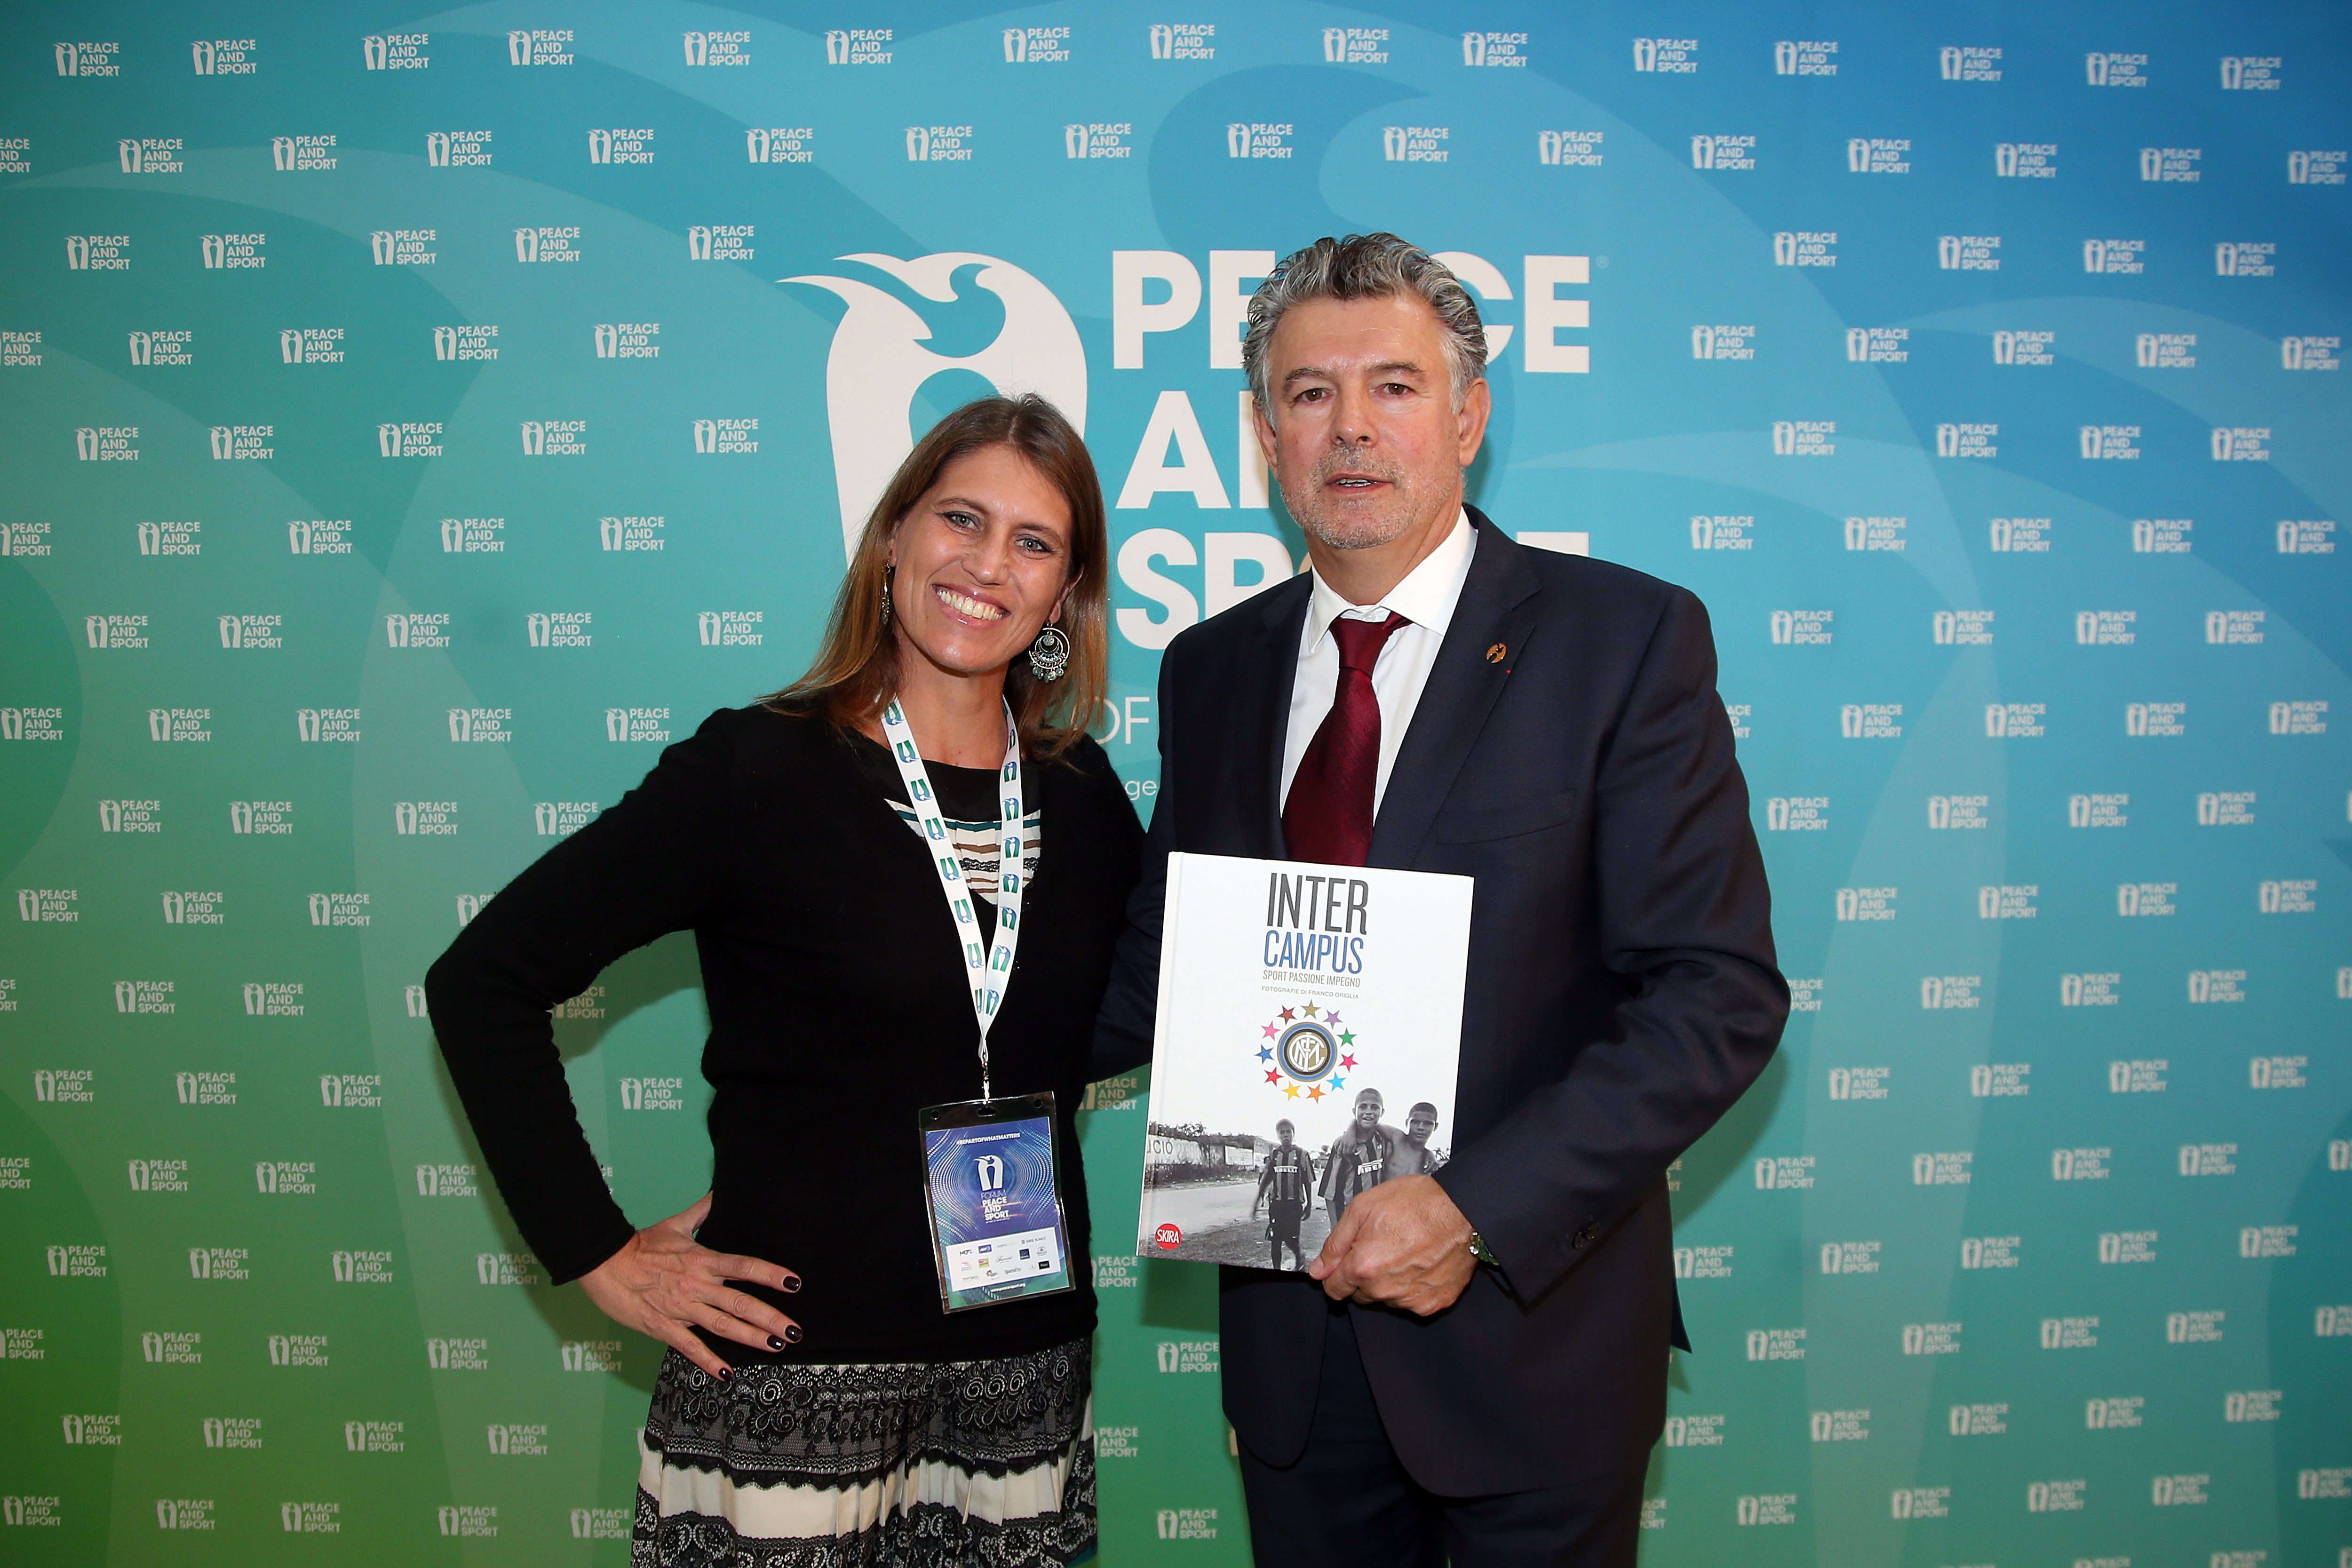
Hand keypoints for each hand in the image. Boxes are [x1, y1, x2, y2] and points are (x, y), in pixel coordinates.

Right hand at [577, 1193, 800, 1377]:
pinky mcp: (663, 1327)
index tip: (794, 1283)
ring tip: (776, 1346)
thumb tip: (719, 1192)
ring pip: (723, 1326)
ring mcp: (681, 1308)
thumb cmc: (640, 1244)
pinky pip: (690, 1347)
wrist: (604, 1262)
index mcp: (703, 1260)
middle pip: (741, 1303)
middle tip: (795, 1330)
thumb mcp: (676, 1224)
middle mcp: (697, 1285)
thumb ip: (701, 1211)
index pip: (744, 1266)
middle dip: (771, 1318)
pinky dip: (709, 1361)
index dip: (771, 1274)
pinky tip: (726, 1373)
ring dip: (751, 1337)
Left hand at [1308, 1176, 1474, 1315]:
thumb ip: (1336, 1243)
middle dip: (1364, 1275)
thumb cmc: (1417, 1203)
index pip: (1334, 1289)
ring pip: (1387, 1298)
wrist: (1462, 1209)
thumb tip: (1318, 1269)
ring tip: (1405, 1250)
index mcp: (1363, 1268)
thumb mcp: (1363, 1209)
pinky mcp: (1435, 1303)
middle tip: (1381, 1247)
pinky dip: (1414, 1287)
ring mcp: (1412, 1300)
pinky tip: (1422, 1262)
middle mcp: (1385, 1290)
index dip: (1335, 1273)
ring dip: (1389, 1281)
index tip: (1345, 1263)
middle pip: (1360, 1294)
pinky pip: (1414, 1301)